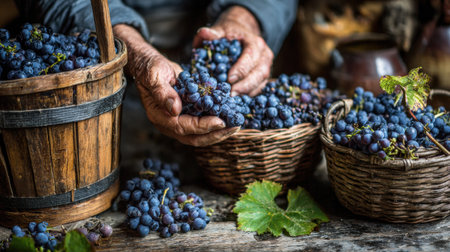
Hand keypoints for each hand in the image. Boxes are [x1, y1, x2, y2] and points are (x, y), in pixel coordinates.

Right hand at [114, 24, 238, 145]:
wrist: (150, 66)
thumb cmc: (151, 69)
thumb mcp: (155, 76)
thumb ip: (163, 93)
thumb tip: (175, 110)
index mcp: (160, 117)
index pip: (184, 127)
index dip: (203, 126)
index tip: (220, 121)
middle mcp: (169, 124)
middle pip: (195, 138)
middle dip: (216, 135)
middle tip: (234, 127)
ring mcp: (179, 122)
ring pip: (201, 135)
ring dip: (219, 132)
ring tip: (236, 124)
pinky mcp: (187, 117)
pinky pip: (203, 126)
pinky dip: (217, 124)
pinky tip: (230, 117)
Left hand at [193, 6, 273, 96]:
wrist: (242, 33)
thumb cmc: (231, 32)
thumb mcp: (222, 29)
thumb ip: (213, 32)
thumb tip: (204, 33)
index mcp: (255, 42)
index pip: (251, 56)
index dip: (241, 69)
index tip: (229, 78)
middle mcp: (265, 55)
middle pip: (260, 72)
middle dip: (245, 85)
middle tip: (231, 93)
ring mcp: (266, 66)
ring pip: (262, 82)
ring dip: (247, 92)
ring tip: (232, 98)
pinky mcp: (263, 76)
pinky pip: (259, 88)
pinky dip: (249, 94)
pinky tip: (237, 98)